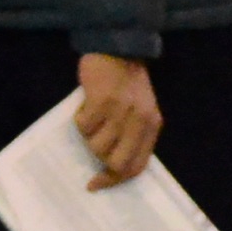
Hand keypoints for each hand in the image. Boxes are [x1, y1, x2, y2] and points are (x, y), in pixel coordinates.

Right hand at [72, 53, 161, 184]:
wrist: (117, 46)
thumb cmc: (126, 80)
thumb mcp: (139, 109)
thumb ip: (132, 134)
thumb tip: (110, 164)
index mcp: (151, 125)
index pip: (136, 166)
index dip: (114, 180)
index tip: (95, 184)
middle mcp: (139, 121)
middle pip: (116, 163)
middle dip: (99, 161)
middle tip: (91, 148)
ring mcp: (121, 112)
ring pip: (96, 146)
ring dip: (88, 135)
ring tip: (92, 117)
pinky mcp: (102, 101)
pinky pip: (83, 126)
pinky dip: (80, 119)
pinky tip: (86, 106)